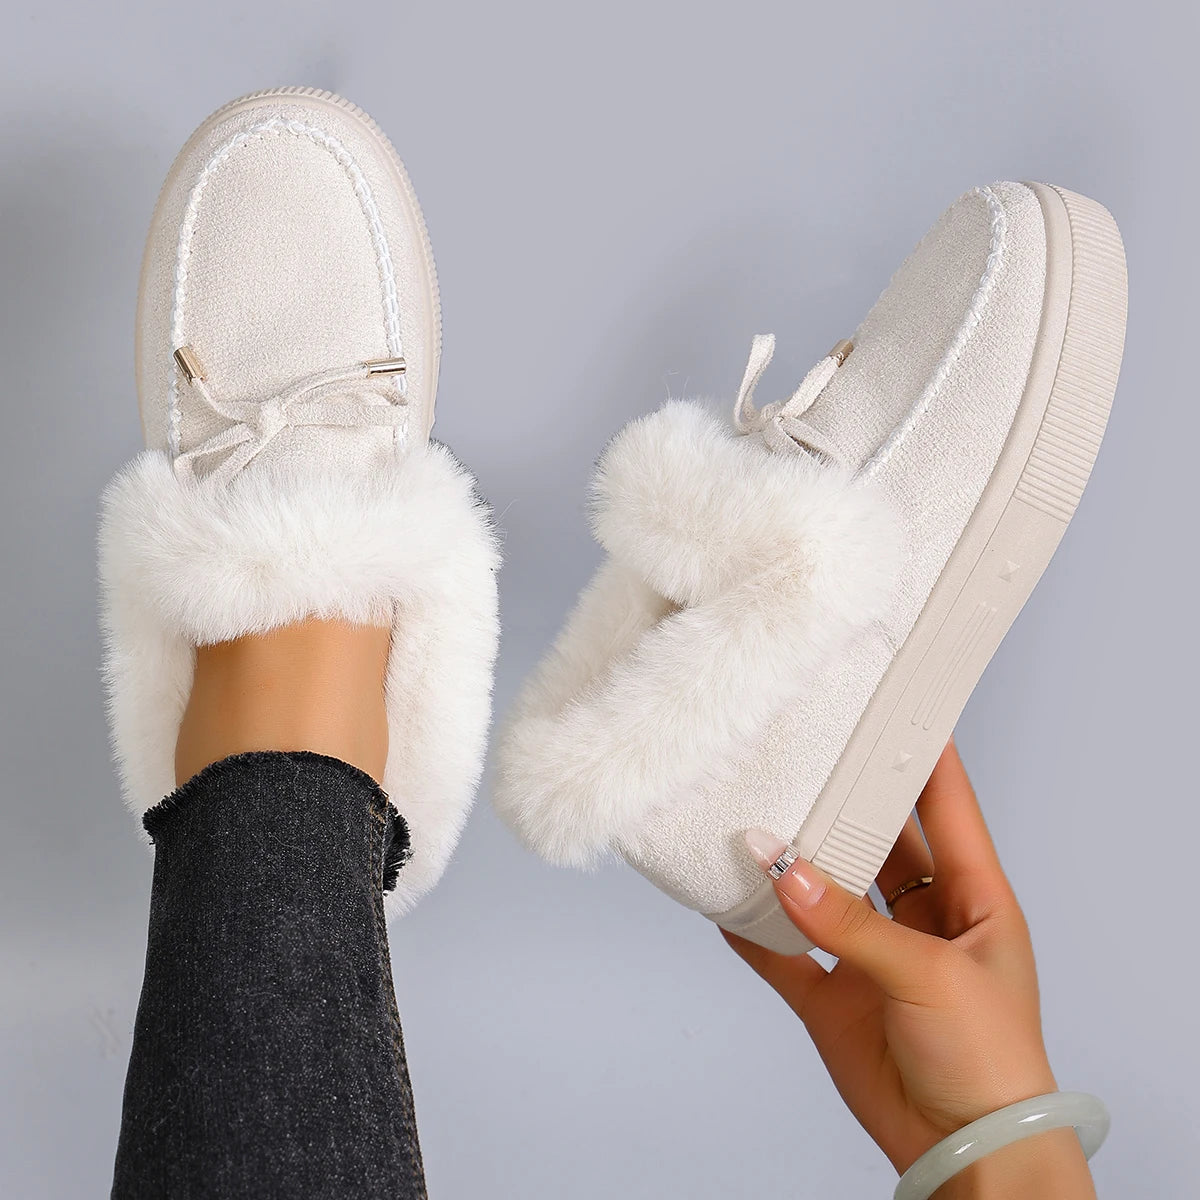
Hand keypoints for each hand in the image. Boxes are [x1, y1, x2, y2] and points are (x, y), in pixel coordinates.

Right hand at [726, 741, 1094, 1196]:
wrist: (965, 1154)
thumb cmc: (989, 1062)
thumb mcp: (929, 976)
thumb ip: (850, 924)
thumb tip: (782, 871)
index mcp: (973, 900)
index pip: (948, 807)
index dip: (925, 756)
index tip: (896, 704)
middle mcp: (923, 919)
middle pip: (878, 840)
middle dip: (845, 801)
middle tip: (808, 753)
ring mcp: (875, 958)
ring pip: (827, 892)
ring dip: (795, 864)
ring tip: (758, 819)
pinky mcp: (835, 1000)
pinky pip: (785, 955)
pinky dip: (754, 931)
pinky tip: (726, 902)